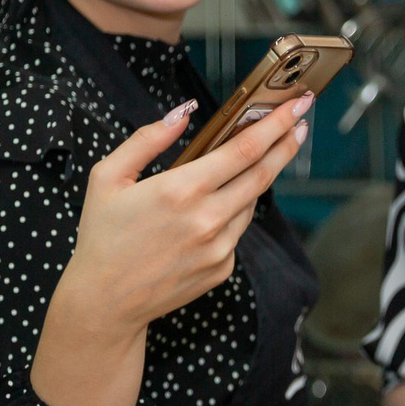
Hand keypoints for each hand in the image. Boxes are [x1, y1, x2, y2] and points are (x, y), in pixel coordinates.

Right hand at [58, 93, 312, 332]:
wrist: (106, 300)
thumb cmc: (102, 234)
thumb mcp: (108, 177)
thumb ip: (147, 140)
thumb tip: (184, 112)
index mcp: (180, 190)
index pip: (244, 150)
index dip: (276, 125)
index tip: (298, 105)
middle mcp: (207, 219)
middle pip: (263, 174)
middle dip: (286, 144)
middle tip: (301, 123)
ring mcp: (220, 247)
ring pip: (250, 202)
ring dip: (255, 178)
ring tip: (249, 161)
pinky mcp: (224, 267)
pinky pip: (237, 230)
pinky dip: (232, 211)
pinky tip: (213, 208)